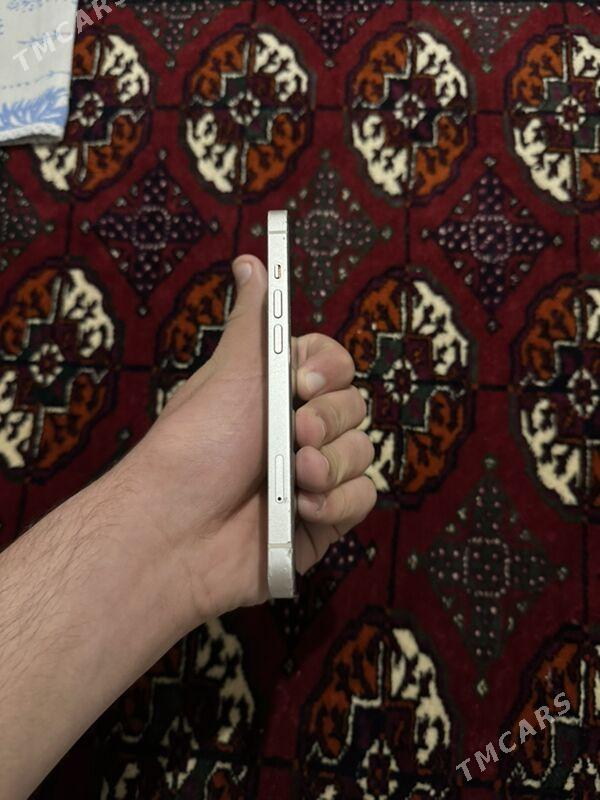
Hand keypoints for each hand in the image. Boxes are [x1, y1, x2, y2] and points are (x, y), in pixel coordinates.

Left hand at [118, 254, 375, 624]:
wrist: (176, 531)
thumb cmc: (196, 444)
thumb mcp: (229, 372)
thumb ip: (255, 320)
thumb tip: (249, 261)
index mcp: (277, 393)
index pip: (335, 366)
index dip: (327, 372)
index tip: (300, 383)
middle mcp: (297, 431)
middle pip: (356, 407)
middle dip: (326, 421)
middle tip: (294, 433)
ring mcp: (312, 477)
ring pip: (363, 453)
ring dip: (330, 464)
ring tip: (294, 477)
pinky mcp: (323, 520)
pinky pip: (362, 498)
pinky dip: (335, 502)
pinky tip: (300, 508)